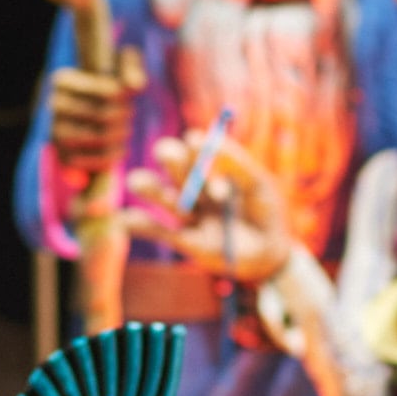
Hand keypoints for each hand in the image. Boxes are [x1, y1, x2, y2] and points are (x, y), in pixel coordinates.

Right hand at [47, 52, 142, 184]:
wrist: (89, 109)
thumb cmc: (107, 81)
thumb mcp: (119, 64)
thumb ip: (130, 67)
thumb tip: (136, 85)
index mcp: (63, 80)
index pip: (102, 91)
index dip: (121, 97)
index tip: (127, 97)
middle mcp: (53, 105)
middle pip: (101, 115)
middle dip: (122, 117)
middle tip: (129, 114)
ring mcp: (55, 132)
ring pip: (96, 138)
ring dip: (118, 137)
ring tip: (126, 130)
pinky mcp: (61, 155)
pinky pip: (88, 162)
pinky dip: (109, 159)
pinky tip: (120, 150)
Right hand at [122, 133, 293, 285]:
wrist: (271, 255)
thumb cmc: (266, 214)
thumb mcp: (257, 185)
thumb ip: (235, 163)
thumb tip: (208, 140)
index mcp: (213, 171)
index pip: (196, 151)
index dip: (194, 147)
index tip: (196, 143)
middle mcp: (197, 189)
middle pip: (176, 169)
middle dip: (171, 161)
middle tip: (168, 155)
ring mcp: (190, 215)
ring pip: (164, 198)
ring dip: (150, 189)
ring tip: (138, 183)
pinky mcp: (186, 242)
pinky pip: (160, 232)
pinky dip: (141, 225)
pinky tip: (125, 219)